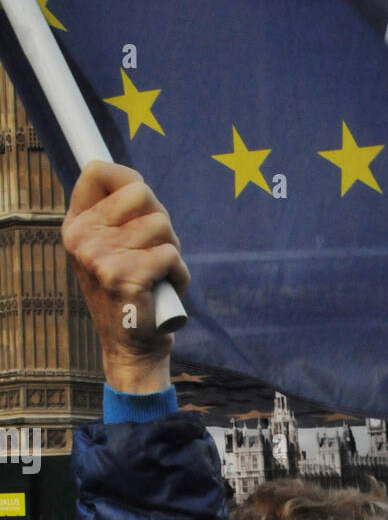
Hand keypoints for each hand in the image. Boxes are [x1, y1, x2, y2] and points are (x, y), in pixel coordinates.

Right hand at [61, 160, 188, 392]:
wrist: (132, 347)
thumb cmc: (130, 293)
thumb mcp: (113, 250)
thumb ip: (118, 216)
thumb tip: (137, 182)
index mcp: (76, 226)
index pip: (98, 171)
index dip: (130, 181)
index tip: (142, 205)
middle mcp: (82, 238)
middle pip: (140, 192)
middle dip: (160, 219)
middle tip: (154, 251)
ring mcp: (101, 257)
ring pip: (161, 224)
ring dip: (172, 249)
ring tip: (158, 275)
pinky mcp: (126, 275)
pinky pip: (171, 254)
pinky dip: (179, 274)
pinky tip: (165, 290)